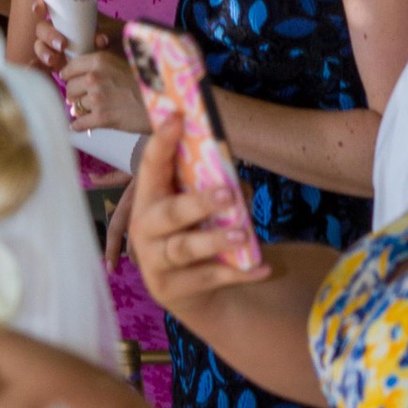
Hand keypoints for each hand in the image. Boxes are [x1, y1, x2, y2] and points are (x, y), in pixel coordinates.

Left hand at [57, 45, 147, 133]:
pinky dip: (78, 126)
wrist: (166, 101)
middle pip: (70, 88)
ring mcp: (96, 98)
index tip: (72, 80)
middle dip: (75, 94)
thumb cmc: (148, 82)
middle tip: (82, 98)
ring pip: (74, 106)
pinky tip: (80, 126)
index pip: (70, 67)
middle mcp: (95, 77)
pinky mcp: (101, 118)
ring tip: (87, 111)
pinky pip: (79, 123)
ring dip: (79, 110)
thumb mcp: (123, 62)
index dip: (70, 75)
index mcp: (100, 60)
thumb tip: (84, 73)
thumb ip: (103, 65)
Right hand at [130, 117, 269, 309]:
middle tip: (227, 193)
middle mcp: (144, 228)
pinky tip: (262, 268)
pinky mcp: (169, 289)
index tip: (177, 116)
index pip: (151, 165)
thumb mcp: (201, 207)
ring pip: (184, 248)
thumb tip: (235, 184)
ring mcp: (154, 260)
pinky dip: (238, 273)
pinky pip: (208, 278)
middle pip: (169, 213)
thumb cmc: (196, 232)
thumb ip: (215, 190)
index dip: (161, 141)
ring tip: (243, 234)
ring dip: (214, 240)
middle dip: (197, 203)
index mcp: (149, 198)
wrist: (188, 290)